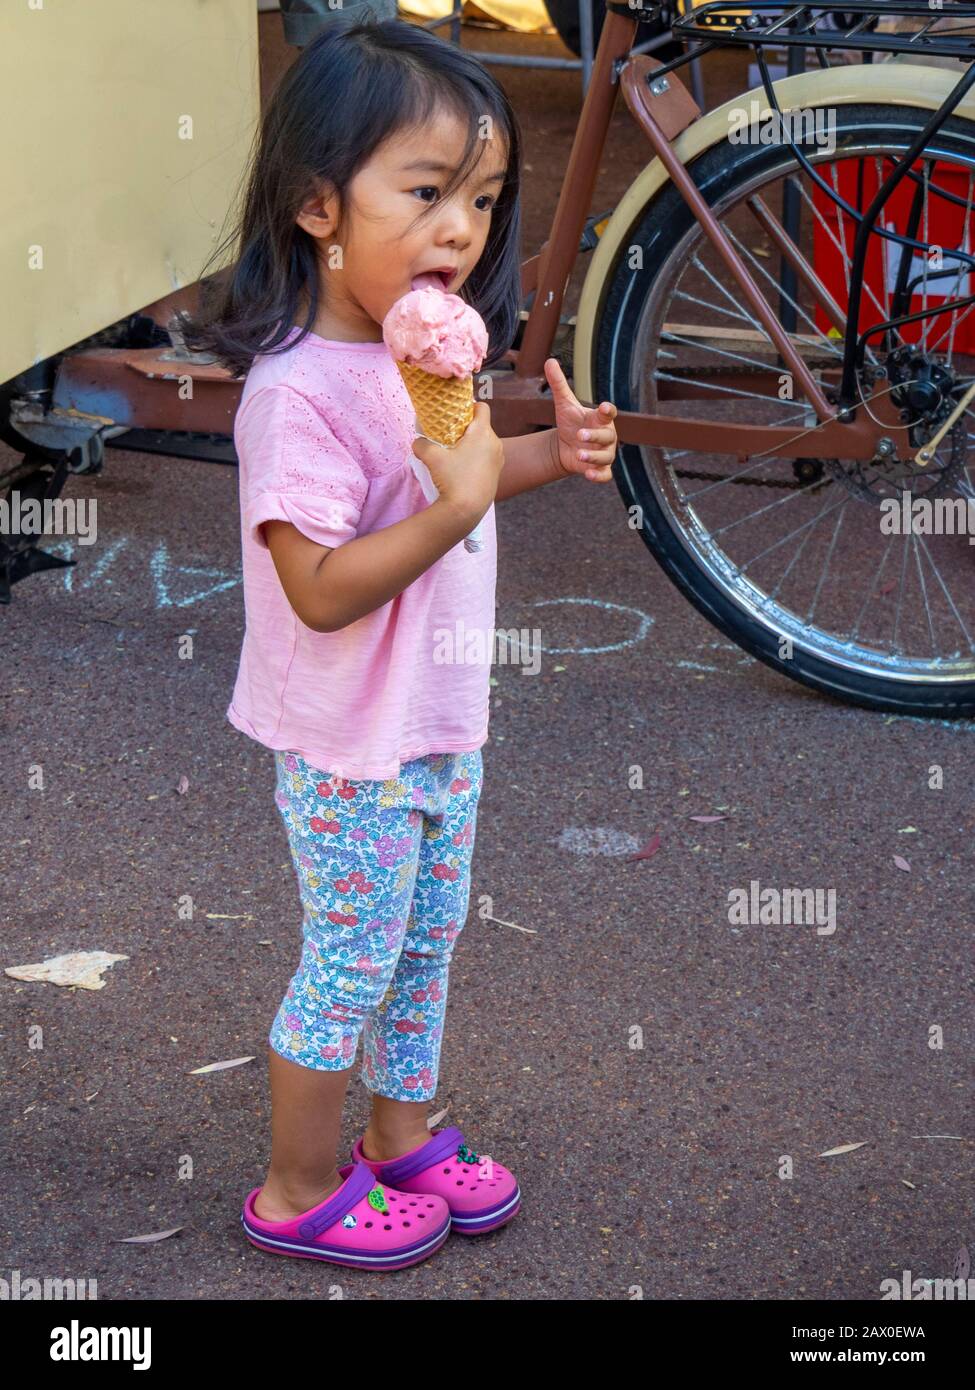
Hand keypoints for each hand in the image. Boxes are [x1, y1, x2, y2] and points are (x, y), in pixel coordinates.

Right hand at [411, 400, 503, 525]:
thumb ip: (422, 444)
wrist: (466, 510)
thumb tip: (418, 441)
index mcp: (483, 433)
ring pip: (485, 443)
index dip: (469, 406)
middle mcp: (495, 443)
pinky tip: (462, 468)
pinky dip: (476, 457)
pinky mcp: (496, 474)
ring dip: (471, 444)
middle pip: (482, 426)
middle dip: (466, 428)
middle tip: (450, 434)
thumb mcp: (432, 458)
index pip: (482, 407)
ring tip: (455, 453)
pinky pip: (487, 457)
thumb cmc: (453, 479)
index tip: (456, 413)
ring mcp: (498, 460)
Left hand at [543, 357, 618, 481]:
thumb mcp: (564, 404)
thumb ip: (559, 384)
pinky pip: (605, 475)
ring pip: (605, 456)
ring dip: (594, 456)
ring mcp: (604, 453)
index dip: (608, 410)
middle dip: (595, 436)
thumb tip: (549, 360)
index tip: (605, 407)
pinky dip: (599, 476)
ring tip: (579, 454)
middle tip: (579, 435)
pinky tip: (589, 475)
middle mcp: (606, 436)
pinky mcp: (599, 469)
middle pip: (607, 436)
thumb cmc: (570, 423)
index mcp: (600, 419)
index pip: (609, 413)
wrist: (565, 447)